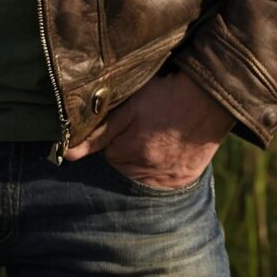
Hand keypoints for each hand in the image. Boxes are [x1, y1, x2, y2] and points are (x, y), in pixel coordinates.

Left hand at [64, 72, 235, 188]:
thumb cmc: (165, 95)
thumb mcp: (128, 105)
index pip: (106, 151)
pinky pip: (164, 182)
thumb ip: (97, 132)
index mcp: (129, 152)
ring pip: (141, 174)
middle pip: (123, 165)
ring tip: (155, 134)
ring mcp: (168, 179)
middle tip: (142, 125)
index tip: (125, 118)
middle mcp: (148, 171)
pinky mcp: (185, 179)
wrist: (209, 98)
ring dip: (143, 158)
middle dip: (126, 147)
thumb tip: (67, 154)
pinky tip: (167, 147)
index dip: (113, 133)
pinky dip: (162, 168)